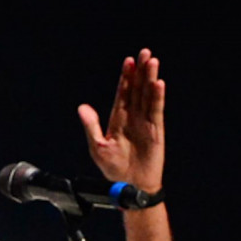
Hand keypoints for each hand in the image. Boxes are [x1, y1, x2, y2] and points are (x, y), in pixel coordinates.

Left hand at [78, 48, 165, 192]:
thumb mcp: (98, 148)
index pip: (123, 93)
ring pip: (148, 96)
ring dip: (150, 79)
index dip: (125, 77)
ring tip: (152, 62)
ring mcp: (145, 122)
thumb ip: (91, 127)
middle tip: (144, 53)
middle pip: (138, 89)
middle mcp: (133, 117)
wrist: (131, 187)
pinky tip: (158, 84)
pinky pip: (156, 110)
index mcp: (119, 119)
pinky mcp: (156, 130)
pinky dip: (157, 97)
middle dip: (140, 71)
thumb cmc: (114, 170)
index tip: (128, 61)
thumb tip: (82, 107)